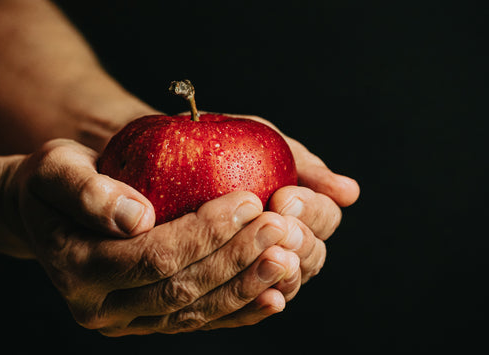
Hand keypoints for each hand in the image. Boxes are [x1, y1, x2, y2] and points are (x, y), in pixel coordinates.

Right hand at [2, 139, 318, 334]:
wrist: (50, 213)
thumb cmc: (55, 183)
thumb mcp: (58, 170)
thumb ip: (89, 192)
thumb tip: (137, 218)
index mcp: (78, 269)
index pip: (154, 257)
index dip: (206, 232)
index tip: (250, 200)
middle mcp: (102, 308)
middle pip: (181, 289)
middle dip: (237, 259)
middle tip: (281, 228)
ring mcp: (127, 321)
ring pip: (196, 312)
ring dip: (246, 286)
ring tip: (289, 258)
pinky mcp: (148, 321)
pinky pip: (199, 321)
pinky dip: (239, 310)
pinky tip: (274, 295)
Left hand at [220, 115, 359, 308]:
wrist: (167, 157)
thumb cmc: (225, 147)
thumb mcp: (265, 146)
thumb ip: (306, 167)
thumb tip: (351, 194)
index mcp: (302, 210)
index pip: (326, 218)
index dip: (312, 212)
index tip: (282, 198)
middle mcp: (288, 243)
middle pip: (313, 255)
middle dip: (299, 241)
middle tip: (274, 226)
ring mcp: (262, 267)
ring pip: (289, 281)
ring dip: (284, 271)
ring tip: (267, 255)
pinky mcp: (232, 286)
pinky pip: (253, 304)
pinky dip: (262, 300)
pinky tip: (266, 296)